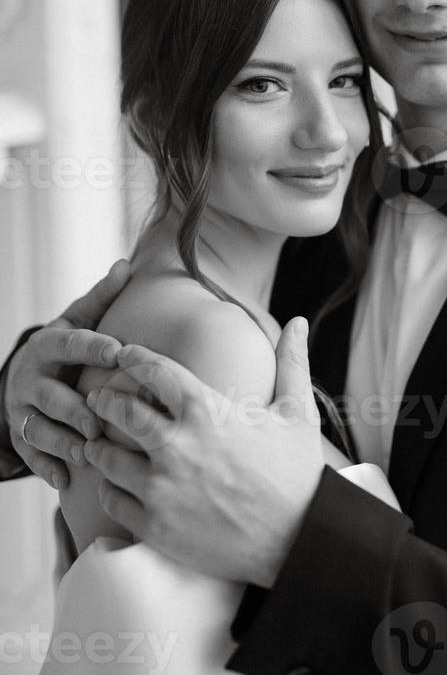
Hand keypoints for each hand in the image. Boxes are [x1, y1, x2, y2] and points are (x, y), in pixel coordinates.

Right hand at [4, 260, 130, 488]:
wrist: (26, 374)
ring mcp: (23, 410)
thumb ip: (102, 297)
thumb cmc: (65, 346)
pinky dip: (46, 468)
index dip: (93, 347)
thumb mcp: (77, 319)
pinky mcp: (21, 436)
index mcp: (48, 345)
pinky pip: (31, 456)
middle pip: (51, 396)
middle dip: (73, 409)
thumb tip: (126, 264)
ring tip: (86, 453)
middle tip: (100, 421)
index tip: (119, 351)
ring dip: (62, 443)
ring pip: (39, 429)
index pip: (71, 344)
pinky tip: (64, 480)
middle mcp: (31, 378)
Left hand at [84, 316, 323, 586]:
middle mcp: (176, 445)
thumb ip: (291, 362)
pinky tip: (114, 484)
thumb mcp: (297, 412)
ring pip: (107, 458)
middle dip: (105, 400)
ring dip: (100, 447)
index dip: (134, 358)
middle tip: (98, 398)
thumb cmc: (297, 473)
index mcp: (205, 411)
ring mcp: (162, 488)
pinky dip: (109, 489)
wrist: (300, 538)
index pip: (154, 371)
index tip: (124, 354)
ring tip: (99, 443)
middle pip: (120, 411)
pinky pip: (113, 501)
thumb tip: (298, 321)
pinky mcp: (156, 526)